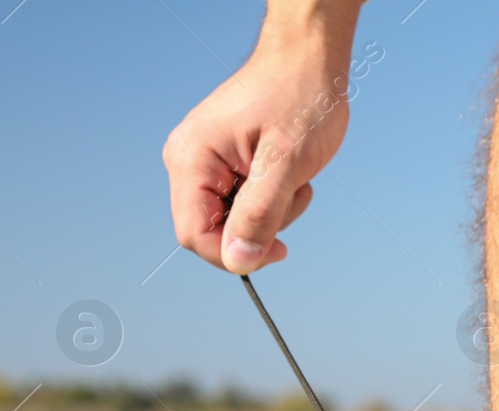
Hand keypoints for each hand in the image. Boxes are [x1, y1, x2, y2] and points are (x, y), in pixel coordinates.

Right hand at [162, 16, 357, 273]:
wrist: (309, 60)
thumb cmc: (299, 97)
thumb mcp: (286, 162)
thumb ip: (259, 214)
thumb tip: (239, 261)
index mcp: (191, 159)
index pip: (195, 235)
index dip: (235, 254)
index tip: (279, 249)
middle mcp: (188, 162)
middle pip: (214, 231)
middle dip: (259, 225)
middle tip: (292, 194)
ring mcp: (206, 164)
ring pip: (235, 221)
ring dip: (273, 212)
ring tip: (294, 177)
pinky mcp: (227, 166)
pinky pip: (246, 204)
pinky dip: (274, 200)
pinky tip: (290, 174)